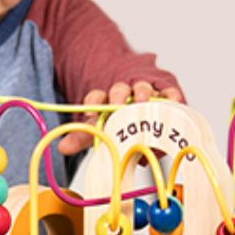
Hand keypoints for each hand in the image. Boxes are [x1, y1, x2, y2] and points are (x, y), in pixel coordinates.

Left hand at [57, 79, 185, 155]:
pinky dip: (170, 95)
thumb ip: (83, 137)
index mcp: (105, 100)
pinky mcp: (165, 94)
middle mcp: (126, 93)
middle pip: (119, 90)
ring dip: (142, 93)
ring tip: (142, 102)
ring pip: (142, 87)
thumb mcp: (100, 131)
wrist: (144, 122)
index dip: (93, 103)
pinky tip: (172, 101)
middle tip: (118, 105)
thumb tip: (62, 147)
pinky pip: (169, 92)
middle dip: (118, 95)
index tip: (90, 114)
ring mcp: (146, 92)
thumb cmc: (119, 125)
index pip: (96, 97)